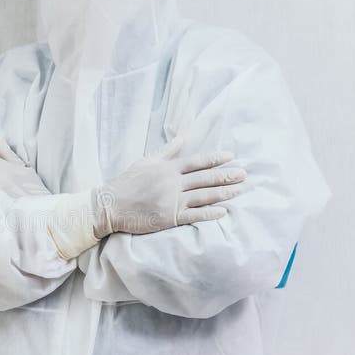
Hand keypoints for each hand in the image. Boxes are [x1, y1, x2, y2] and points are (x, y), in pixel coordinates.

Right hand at [91, 134, 246, 237]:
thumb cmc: (126, 182)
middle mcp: (172, 182)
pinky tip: (224, 211)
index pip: (197, 161)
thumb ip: (166, 151)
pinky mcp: (169, 217)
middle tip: (244, 173)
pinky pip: (194, 215)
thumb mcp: (145, 161)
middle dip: (226, 175)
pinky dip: (210, 213)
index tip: (232, 157)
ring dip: (224, 192)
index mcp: (167, 168)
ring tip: (240, 190)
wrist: (110, 205)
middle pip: (205, 178)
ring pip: (204, 195)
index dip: (216, 159)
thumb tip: (183, 137)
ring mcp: (171, 200)